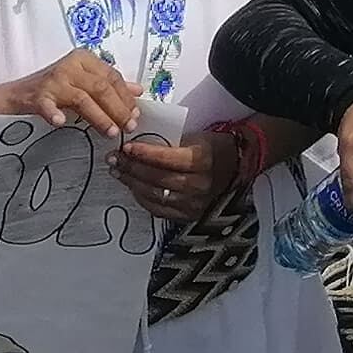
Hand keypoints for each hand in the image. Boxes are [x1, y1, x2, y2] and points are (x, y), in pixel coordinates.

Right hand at [0, 49, 141, 135]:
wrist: (13, 95)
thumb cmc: (52, 89)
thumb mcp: (82, 82)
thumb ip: (108, 85)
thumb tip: (137, 91)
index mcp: (84, 59)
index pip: (112, 77)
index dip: (126, 97)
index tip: (136, 115)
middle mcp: (70, 65)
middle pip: (101, 87)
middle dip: (118, 109)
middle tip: (129, 127)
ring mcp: (53, 80)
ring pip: (83, 98)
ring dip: (100, 116)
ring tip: (111, 132)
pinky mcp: (37, 95)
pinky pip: (48, 104)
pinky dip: (55, 113)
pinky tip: (61, 123)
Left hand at [115, 127, 241, 223]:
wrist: (237, 168)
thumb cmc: (215, 148)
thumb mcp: (197, 137)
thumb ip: (171, 142)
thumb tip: (140, 143)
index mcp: (202, 160)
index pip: (166, 158)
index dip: (143, 153)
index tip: (126, 147)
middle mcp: (198, 184)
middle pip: (157, 178)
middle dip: (132, 168)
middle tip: (114, 160)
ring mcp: (193, 203)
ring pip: (155, 195)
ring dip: (133, 183)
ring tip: (119, 173)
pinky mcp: (189, 215)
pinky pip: (160, 209)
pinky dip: (143, 198)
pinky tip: (134, 188)